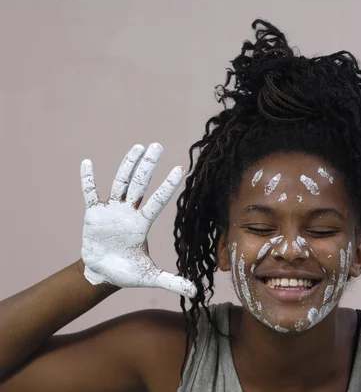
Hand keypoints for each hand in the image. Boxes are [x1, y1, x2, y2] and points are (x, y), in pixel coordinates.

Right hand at [80, 143, 196, 297]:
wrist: (103, 274)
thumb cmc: (128, 273)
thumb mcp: (151, 277)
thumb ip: (172, 282)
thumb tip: (195, 292)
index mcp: (142, 225)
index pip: (158, 201)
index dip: (167, 186)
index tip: (179, 169)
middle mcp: (129, 213)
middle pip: (140, 184)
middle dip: (148, 165)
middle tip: (158, 145)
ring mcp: (112, 211)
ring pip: (120, 183)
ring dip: (127, 165)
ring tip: (137, 147)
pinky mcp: (94, 214)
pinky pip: (90, 193)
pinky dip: (88, 179)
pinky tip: (87, 162)